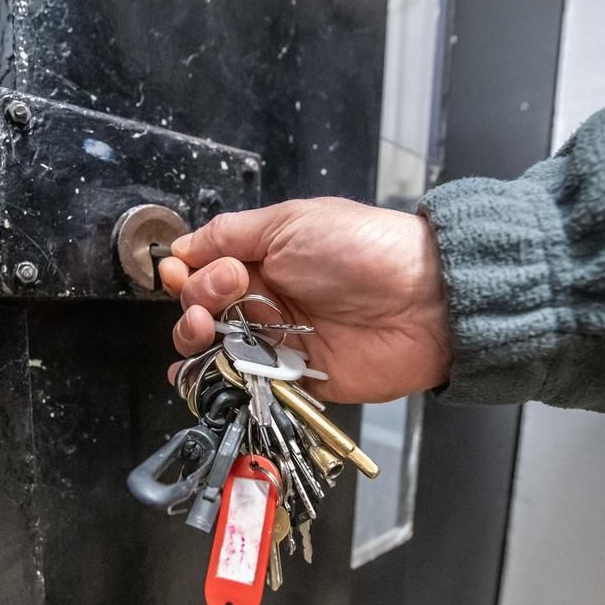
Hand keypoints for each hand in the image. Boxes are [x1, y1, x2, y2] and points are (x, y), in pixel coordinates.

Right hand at [157, 197, 451, 402]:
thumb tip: (182, 247)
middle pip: (204, 307)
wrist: (422, 301)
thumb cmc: (362, 250)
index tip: (183, 273)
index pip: (205, 267)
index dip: (187, 272)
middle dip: (197, 300)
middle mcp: (267, 297)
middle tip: (224, 292)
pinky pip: (245, 381)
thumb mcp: (289, 223)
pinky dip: (214, 379)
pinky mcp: (294, 377)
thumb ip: (230, 234)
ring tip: (207, 330)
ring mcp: (278, 339)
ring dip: (196, 338)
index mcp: (265, 256)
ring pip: (216, 345)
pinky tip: (195, 373)